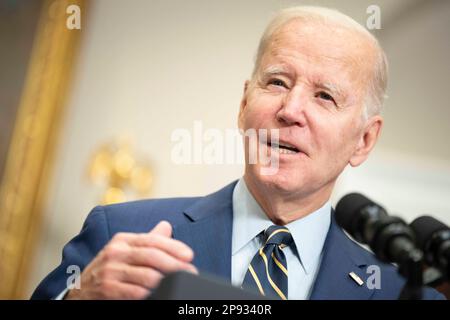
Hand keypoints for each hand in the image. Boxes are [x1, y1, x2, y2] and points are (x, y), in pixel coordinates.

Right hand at [65, 221, 196, 298]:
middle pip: (152, 256)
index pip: (153, 240)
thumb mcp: (124, 252)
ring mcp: (110, 271)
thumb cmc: (107, 272)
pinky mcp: (107, 290)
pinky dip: (151, 294)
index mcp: (122, 240)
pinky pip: (136, 292)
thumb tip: (167, 225)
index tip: (189, 255)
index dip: (174, 247)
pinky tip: (160, 294)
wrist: (77, 293)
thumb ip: (147, 241)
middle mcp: (115, 252)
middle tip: (191, 272)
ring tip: (180, 285)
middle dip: (175, 265)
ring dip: (167, 281)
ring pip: (147, 275)